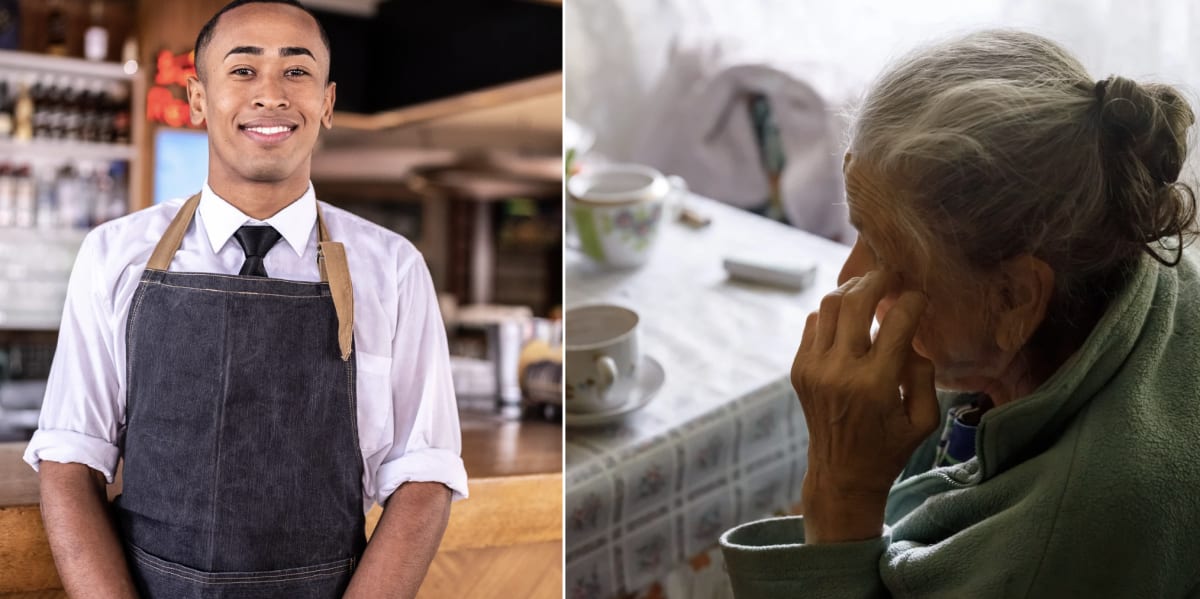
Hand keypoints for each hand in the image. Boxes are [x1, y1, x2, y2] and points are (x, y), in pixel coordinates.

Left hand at [791, 270, 939, 541]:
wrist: (840, 472)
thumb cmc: (890, 446)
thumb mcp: (924, 419)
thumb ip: (924, 374)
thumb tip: (909, 338)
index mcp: (876, 385)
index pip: (897, 322)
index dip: (913, 301)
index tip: (920, 298)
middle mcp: (840, 372)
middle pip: (855, 301)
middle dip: (878, 279)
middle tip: (892, 275)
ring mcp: (814, 368)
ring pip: (829, 305)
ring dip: (853, 290)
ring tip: (871, 289)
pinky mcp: (799, 369)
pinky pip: (814, 323)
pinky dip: (833, 312)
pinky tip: (850, 317)